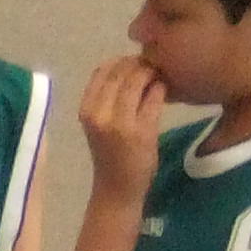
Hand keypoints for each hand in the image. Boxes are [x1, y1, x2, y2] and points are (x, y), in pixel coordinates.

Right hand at [79, 54, 171, 200]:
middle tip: (153, 66)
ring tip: (159, 76)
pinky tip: (164, 91)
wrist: (117, 189)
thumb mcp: (99, 122)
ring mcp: (120, 122)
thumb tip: (131, 65)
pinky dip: (161, 89)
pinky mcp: (142, 131)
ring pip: (137, 81)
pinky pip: (155, 97)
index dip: (121, 61)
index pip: (102, 70)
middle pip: (120, 72)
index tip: (135, 63)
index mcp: (86, 110)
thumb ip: (108, 96)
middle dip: (139, 63)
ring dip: (152, 73)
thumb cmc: (110, 155)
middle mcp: (99, 114)